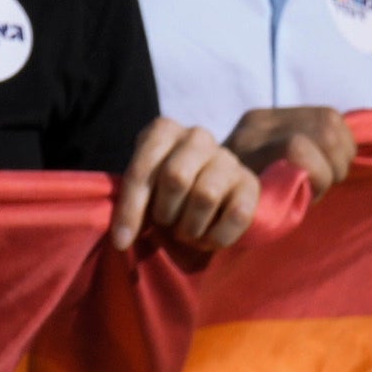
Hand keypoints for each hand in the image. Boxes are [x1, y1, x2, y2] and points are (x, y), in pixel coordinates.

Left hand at [109, 116, 263, 254]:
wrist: (210, 180)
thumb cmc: (164, 187)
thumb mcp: (143, 186)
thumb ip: (130, 203)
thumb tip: (121, 238)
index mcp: (163, 130)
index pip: (142, 170)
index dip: (130, 209)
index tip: (121, 242)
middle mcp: (197, 137)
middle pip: (176, 178)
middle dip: (164, 213)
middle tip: (165, 225)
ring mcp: (227, 158)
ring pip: (205, 196)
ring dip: (190, 226)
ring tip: (185, 233)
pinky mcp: (251, 183)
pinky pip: (237, 215)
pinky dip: (217, 236)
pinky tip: (207, 239)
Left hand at [228, 106, 353, 197]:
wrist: (212, 178)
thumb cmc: (235, 201)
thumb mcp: (252, 206)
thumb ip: (278, 197)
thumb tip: (306, 189)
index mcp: (247, 147)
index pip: (296, 147)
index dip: (318, 173)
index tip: (312, 194)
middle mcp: (259, 123)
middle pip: (323, 132)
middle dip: (334, 165)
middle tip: (323, 185)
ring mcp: (272, 114)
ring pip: (330, 122)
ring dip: (341, 154)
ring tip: (327, 174)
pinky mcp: (287, 112)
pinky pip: (331, 117)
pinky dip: (342, 143)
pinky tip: (330, 160)